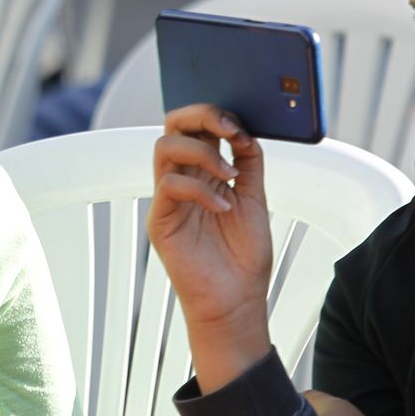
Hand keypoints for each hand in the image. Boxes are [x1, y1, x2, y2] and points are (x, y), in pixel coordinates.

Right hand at [146, 105, 273, 330]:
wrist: (238, 300)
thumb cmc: (244, 256)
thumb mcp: (254, 199)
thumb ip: (249, 163)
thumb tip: (246, 130)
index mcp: (202, 172)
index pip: (194, 126)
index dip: (214, 115)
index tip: (242, 125)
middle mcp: (182, 180)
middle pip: (173, 126)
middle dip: (201, 116)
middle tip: (229, 129)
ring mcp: (168, 200)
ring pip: (164, 147)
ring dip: (202, 152)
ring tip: (230, 176)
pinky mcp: (160, 221)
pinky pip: (169, 186)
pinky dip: (200, 189)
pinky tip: (223, 207)